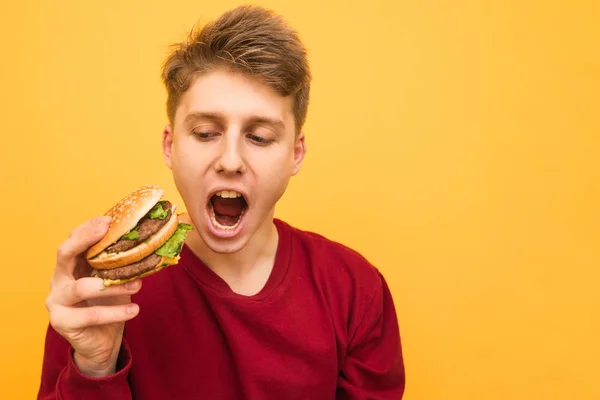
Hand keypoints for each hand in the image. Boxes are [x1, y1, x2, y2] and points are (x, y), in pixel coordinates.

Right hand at [45, 216, 141, 376]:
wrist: (101, 341)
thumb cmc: (108, 305)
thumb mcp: (114, 279)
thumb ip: (120, 263)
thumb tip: (148, 241)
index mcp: (70, 266)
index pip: (73, 240)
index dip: (89, 228)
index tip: (110, 219)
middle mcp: (58, 280)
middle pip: (64, 254)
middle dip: (85, 240)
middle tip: (108, 232)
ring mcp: (57, 301)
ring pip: (82, 287)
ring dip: (113, 285)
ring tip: (138, 285)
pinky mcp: (62, 323)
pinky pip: (91, 316)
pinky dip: (115, 312)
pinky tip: (134, 310)